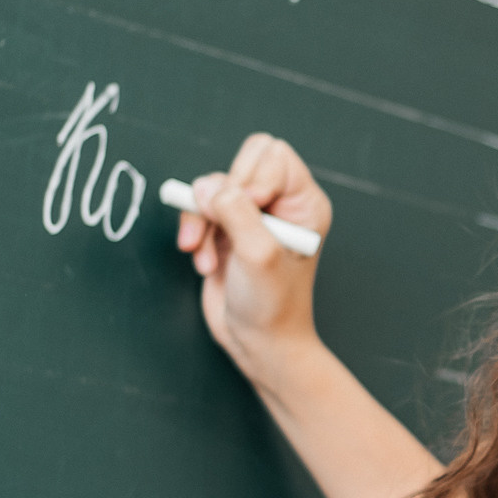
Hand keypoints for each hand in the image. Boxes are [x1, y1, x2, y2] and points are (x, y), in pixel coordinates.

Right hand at [176, 131, 331, 389]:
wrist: (258, 344)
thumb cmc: (273, 305)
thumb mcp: (259, 254)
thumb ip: (236, 212)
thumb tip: (207, 186)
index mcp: (304, 202)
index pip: (273, 154)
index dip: (253, 176)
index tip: (250, 209)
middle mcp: (279, 204)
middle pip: (241, 161)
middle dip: (221, 193)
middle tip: (221, 222)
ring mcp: (250, 216)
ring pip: (212, 187)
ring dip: (202, 219)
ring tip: (205, 255)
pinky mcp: (224, 231)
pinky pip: (198, 210)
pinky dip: (194, 232)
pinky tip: (203, 262)